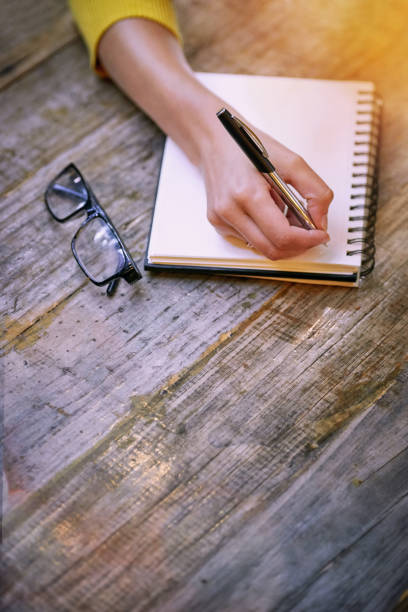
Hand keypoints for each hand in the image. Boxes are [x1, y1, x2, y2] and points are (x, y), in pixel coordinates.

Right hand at [201, 123, 332, 259]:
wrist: (214, 140)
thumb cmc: (246, 146)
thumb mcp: (290, 161)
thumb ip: (314, 191)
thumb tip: (320, 220)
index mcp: (247, 194)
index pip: (281, 235)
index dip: (306, 240)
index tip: (320, 235)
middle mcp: (230, 211)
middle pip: (272, 249)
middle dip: (297, 245)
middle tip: (311, 232)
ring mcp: (221, 220)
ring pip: (262, 248)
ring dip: (282, 238)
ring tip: (287, 214)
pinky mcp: (218, 224)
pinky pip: (251, 241)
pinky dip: (267, 233)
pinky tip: (269, 213)